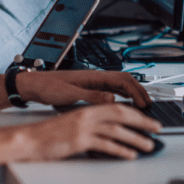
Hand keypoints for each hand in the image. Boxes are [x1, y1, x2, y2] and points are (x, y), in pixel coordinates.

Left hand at [18, 70, 152, 108]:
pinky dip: (122, 97)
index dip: (137, 91)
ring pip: (119, 86)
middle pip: (125, 81)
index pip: (123, 80)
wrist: (35, 86)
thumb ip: (92, 96)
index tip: (144, 104)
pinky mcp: (89, 89)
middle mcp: (96, 78)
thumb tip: (112, 99)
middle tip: (148, 106)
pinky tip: (123, 105)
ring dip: (132, 94)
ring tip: (140, 106)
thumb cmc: (49, 87)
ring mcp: (93, 83)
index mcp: (94, 77)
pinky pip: (111, 91)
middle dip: (139, 92)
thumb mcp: (70, 94)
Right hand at [31, 103, 161, 159]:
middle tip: (157, 128)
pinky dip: (120, 150)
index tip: (148, 118)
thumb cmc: (50, 133)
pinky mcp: (79, 140)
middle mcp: (88, 115)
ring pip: (117, 130)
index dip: (135, 112)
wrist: (30, 139)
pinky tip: (130, 154)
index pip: (118, 107)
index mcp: (88, 108)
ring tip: (148, 145)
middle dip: (142, 121)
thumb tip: (112, 130)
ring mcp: (84, 127)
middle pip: (122, 114)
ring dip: (136, 138)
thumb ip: (93, 122)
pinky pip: (105, 145)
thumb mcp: (74, 122)